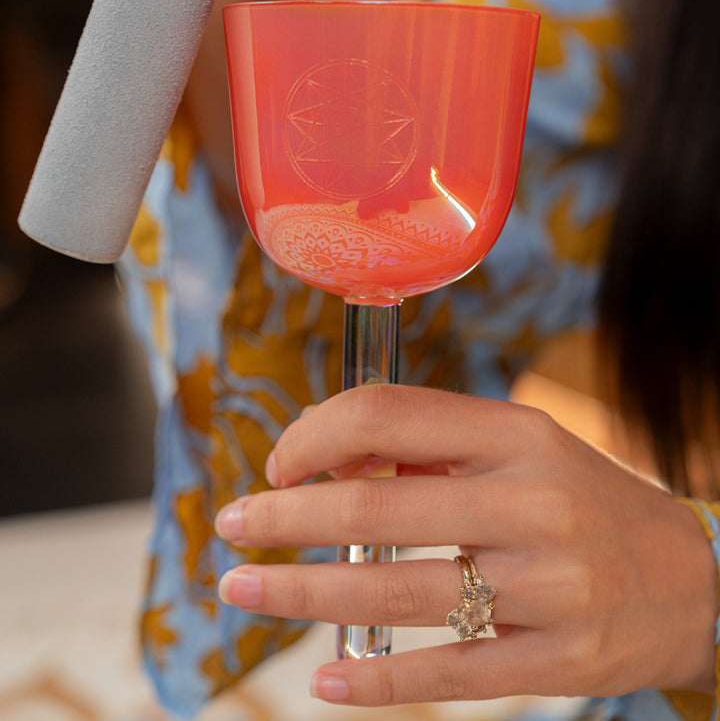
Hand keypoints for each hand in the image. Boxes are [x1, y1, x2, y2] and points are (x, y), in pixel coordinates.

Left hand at [215, 385, 716, 705]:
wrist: (688, 579)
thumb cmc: (579, 502)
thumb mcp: (520, 450)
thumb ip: (432, 448)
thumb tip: (325, 454)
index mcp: (516, 433)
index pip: (390, 413)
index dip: (316, 433)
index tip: (278, 463)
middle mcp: (530, 501)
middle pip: (377, 507)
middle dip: (286, 518)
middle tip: (230, 528)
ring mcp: (546, 586)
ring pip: (396, 594)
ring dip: (302, 596)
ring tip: (242, 592)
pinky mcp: (557, 660)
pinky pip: (448, 673)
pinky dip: (376, 682)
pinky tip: (324, 681)